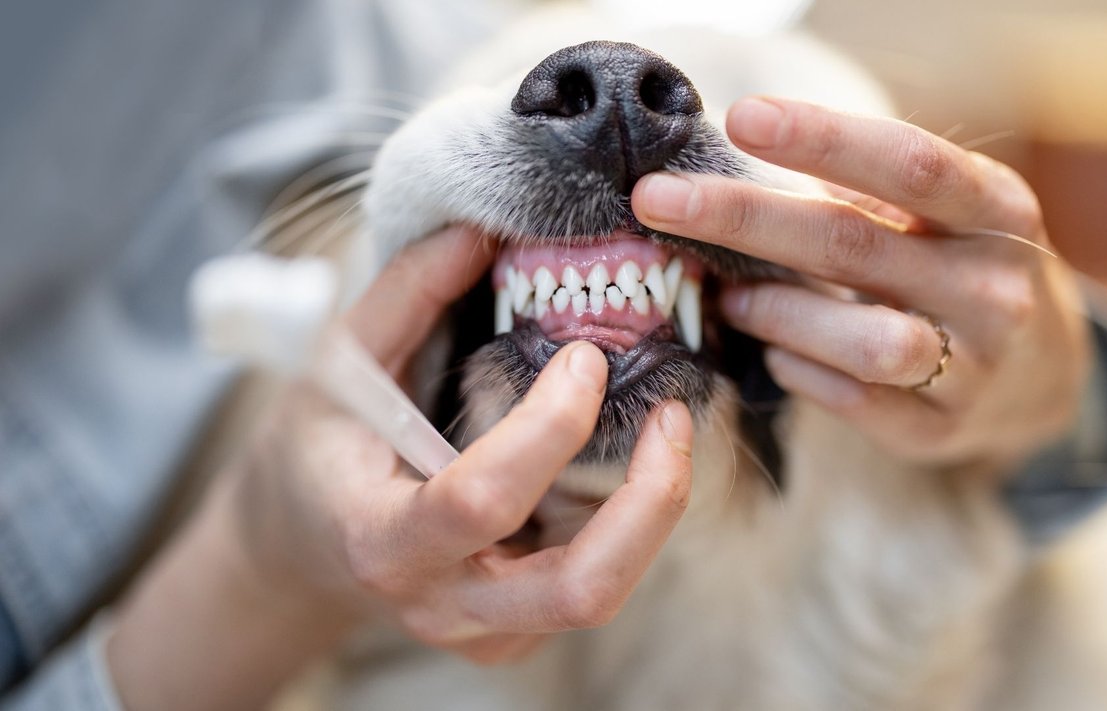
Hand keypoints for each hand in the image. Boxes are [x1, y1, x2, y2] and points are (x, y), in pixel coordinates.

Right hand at [232, 227, 693, 662]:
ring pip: (603, 594)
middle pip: (579, 589)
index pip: (480, 501)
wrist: (303, 548)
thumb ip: (406, 295)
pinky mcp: (518, 633)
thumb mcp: (338, 365)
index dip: (548, 427)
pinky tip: (624, 464)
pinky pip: (594, 584)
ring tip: (669, 430)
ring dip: (655, 511)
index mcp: (382, 539)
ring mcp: (486, 631)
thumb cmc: (319, 450)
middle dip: (650, 501)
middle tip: (673, 415)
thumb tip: (480, 231)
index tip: (583, 357)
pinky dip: (629, 523)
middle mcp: (442, 603)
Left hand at [632, 97, 1089, 470]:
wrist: (1045, 376)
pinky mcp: (940, 430)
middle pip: (854, 245)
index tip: (741, 118)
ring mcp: (975, 368)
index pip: (909, 164)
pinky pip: (853, 401)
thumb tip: (743, 164)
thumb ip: (868, 193)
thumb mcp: (946, 216)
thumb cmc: (964, 269)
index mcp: (999, 211)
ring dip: (775, 313)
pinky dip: (797, 371)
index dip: (824, 138)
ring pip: (861, 340)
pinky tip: (774, 352)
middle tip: (658, 200)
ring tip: (729, 297)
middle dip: (743, 219)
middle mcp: (996, 287)